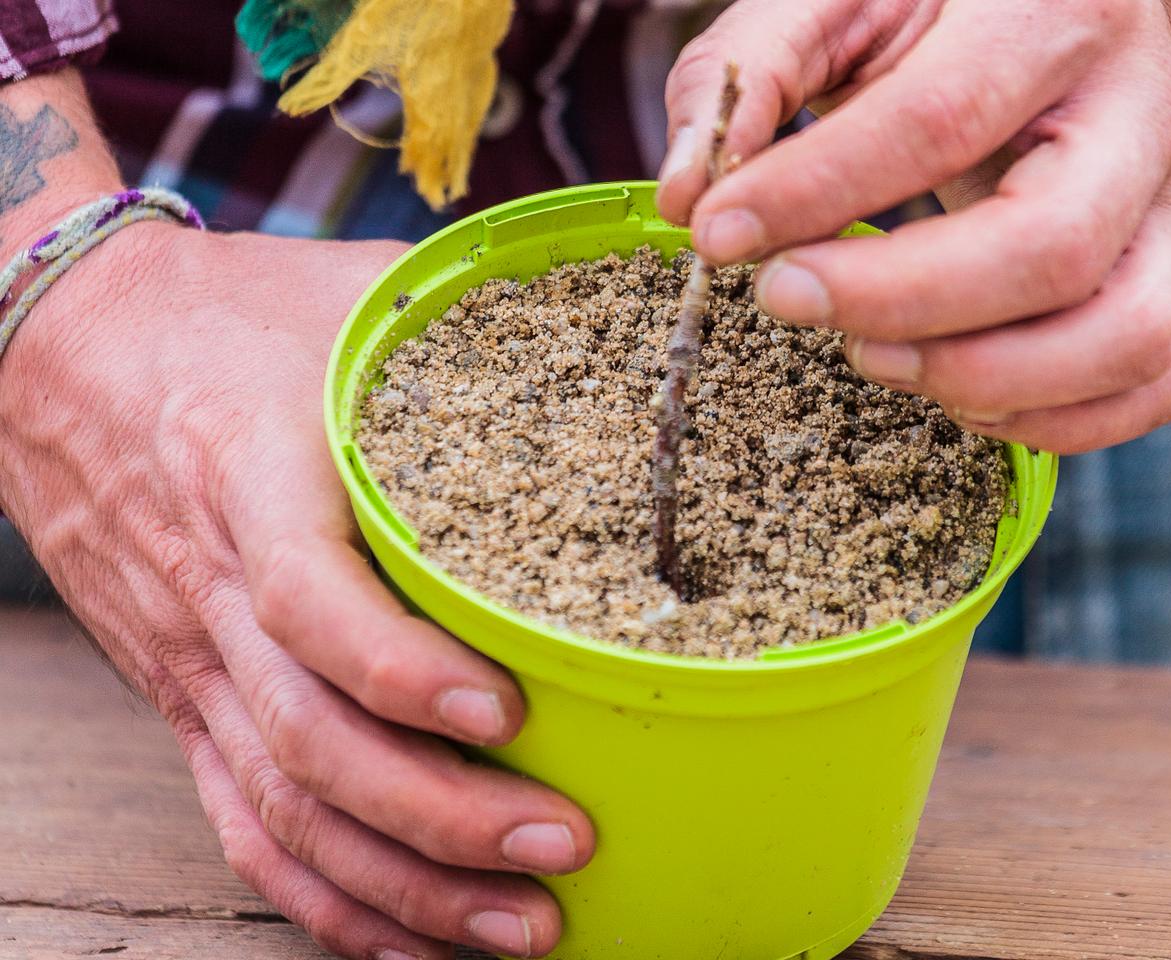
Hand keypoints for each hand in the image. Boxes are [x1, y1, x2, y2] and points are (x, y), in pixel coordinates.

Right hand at [0, 224, 594, 958]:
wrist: (65, 347)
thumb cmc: (230, 314)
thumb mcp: (344, 293)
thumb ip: (465, 318)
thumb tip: (617, 324)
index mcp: (251, 475)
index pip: (307, 602)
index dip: (399, 670)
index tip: (502, 712)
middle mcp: (213, 590)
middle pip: (308, 738)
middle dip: (439, 815)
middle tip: (561, 848)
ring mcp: (193, 662)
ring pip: (283, 807)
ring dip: (402, 884)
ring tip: (521, 927)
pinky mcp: (186, 699)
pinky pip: (244, 822)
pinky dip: (326, 897)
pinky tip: (411, 941)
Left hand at [658, 0, 1170, 452]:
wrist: (1053, 4)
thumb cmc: (928, 9)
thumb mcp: (833, 0)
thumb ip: (749, 76)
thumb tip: (686, 201)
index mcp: (1054, 12)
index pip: (940, 121)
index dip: (818, 193)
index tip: (717, 235)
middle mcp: (1140, 111)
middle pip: (1052, 248)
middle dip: (898, 303)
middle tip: (786, 301)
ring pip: (1131, 335)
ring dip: (985, 379)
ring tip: (876, 359)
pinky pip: (1162, 378)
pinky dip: (1059, 419)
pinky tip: (958, 393)